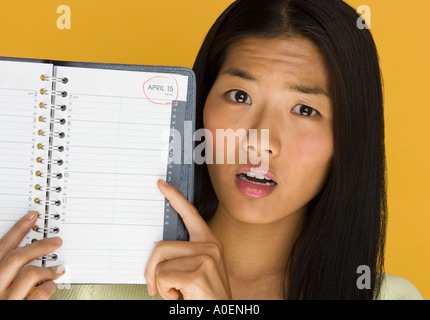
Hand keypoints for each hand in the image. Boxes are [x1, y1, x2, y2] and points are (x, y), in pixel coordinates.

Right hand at [0, 211, 63, 299]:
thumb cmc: (0, 300)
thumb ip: (4, 271)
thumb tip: (26, 253)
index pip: (1, 248)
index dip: (17, 230)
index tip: (32, 217)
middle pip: (15, 258)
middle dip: (38, 246)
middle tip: (56, 241)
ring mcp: (4, 300)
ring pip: (29, 274)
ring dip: (47, 269)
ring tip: (59, 268)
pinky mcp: (17, 311)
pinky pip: (38, 295)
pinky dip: (49, 288)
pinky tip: (53, 286)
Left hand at [144, 180, 231, 299]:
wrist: (221, 313)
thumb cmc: (207, 295)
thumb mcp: (199, 270)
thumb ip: (185, 256)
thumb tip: (159, 254)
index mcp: (209, 243)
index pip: (190, 213)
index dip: (174, 197)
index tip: (162, 185)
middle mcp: (210, 246)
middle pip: (161, 246)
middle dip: (151, 270)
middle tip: (156, 286)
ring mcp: (206, 257)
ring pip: (160, 264)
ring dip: (162, 284)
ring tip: (178, 292)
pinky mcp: (198, 272)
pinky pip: (163, 277)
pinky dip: (165, 292)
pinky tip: (181, 296)